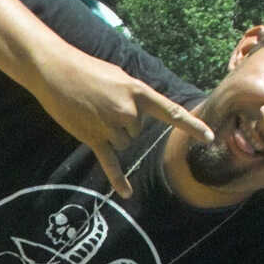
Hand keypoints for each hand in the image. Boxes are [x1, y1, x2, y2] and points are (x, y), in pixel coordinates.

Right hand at [27, 46, 212, 199]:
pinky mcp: (93, 138)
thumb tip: (137, 118)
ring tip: (92, 112)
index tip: (209, 138)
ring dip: (110, 134)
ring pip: (122, 144)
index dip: (191, 126)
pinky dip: (117, 180)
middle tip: (103, 103)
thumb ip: (135, 96)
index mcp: (138, 92)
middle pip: (137, 132)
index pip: (171, 112)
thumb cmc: (87, 70)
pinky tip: (126, 194)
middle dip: (123, 122)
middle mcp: (128, 111)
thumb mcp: (119, 76)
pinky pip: (110, 163)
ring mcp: (110, 126)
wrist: (55, 70)